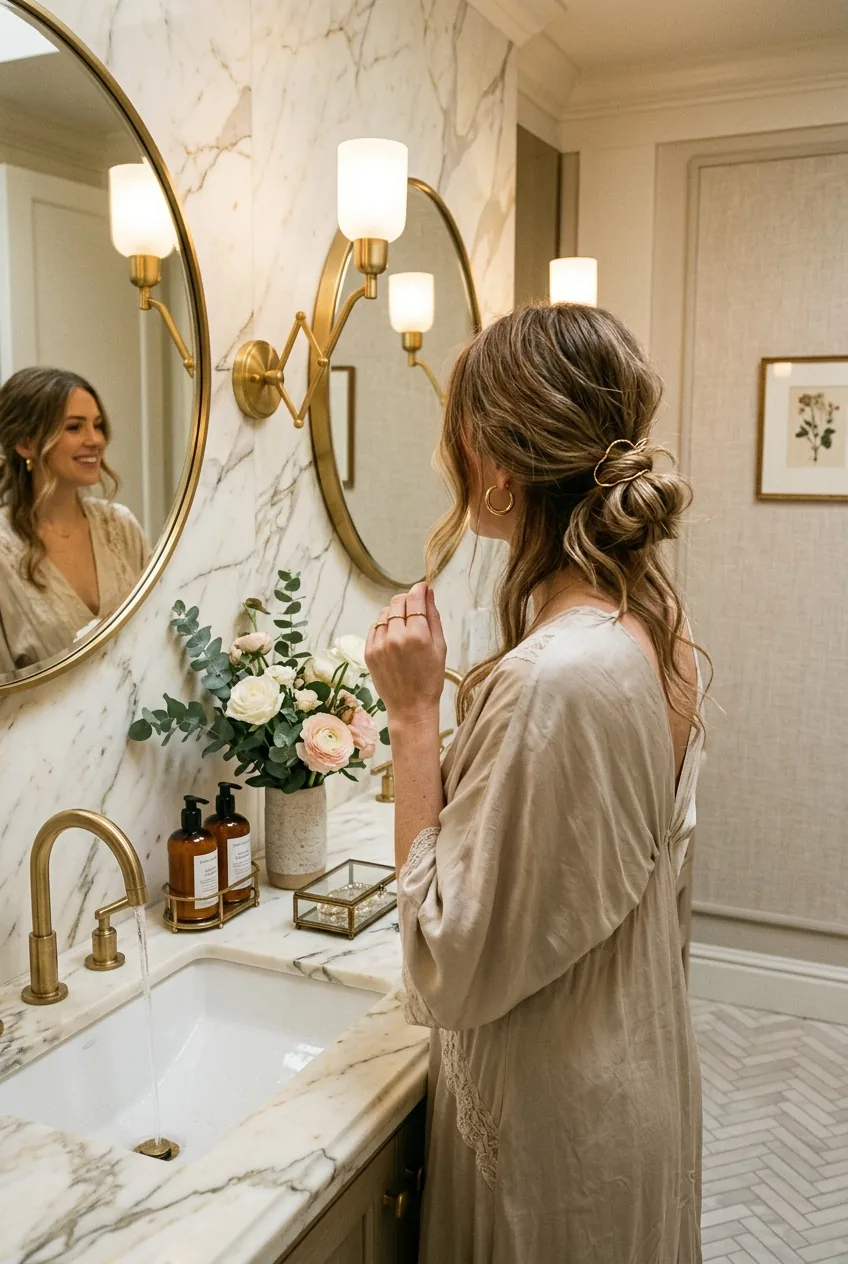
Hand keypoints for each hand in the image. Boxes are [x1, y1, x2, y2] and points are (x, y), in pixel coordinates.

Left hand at [365, 582, 446, 722]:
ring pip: (385, 613)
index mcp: (417, 635)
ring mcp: (379, 645)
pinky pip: (374, 627)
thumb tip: (428, 592)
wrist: (411, 707)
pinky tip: (393, 637)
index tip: (423, 587)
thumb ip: (433, 617)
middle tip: (415, 607)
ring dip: (395, 613)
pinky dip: (384, 626)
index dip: (420, 589)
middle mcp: (396, 637)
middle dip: (408, 600)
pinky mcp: (369, 652)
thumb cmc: (430, 679)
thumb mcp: (440, 647)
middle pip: (398, 602)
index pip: (415, 599)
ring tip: (405, 627)